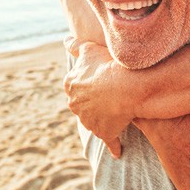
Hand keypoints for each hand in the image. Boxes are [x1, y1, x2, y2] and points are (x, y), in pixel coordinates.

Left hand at [63, 40, 136, 157]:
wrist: (125, 85)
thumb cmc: (106, 64)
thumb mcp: (88, 49)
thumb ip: (74, 45)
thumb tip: (64, 40)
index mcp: (70, 85)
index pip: (76, 83)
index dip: (89, 80)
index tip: (99, 78)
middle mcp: (75, 105)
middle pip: (83, 103)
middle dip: (93, 100)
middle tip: (109, 93)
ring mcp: (88, 120)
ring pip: (94, 120)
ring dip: (103, 117)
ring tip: (118, 109)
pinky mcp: (103, 132)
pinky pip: (110, 140)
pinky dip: (114, 145)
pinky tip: (118, 150)